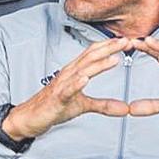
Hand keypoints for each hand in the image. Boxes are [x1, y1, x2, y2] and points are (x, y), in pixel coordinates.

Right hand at [4, 37, 132, 139]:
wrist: (30, 117)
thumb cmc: (54, 106)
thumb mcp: (84, 106)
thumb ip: (104, 105)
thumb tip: (125, 108)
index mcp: (75, 72)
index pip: (93, 54)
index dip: (110, 46)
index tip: (127, 41)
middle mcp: (68, 74)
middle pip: (90, 57)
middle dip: (108, 48)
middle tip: (126, 41)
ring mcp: (62, 84)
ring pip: (81, 70)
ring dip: (98, 64)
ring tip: (114, 57)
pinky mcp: (56, 98)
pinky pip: (67, 89)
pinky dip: (76, 83)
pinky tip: (85, 79)